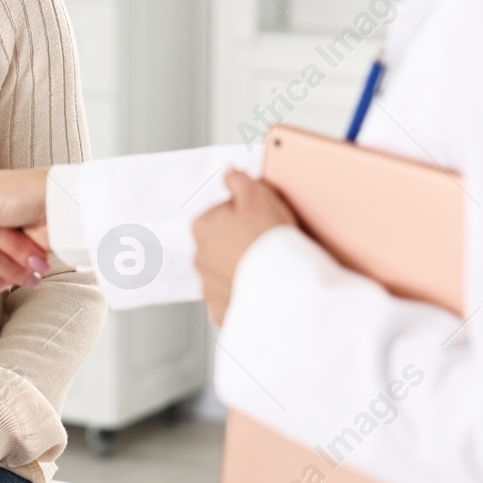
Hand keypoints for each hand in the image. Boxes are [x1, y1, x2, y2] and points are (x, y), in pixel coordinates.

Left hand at [191, 170, 298, 326]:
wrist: (284, 287)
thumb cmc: (268, 239)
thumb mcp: (256, 195)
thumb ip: (238, 179)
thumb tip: (229, 172)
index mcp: (202, 227)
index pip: (224, 212)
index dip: (248, 213)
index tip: (263, 220)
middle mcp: (198, 258)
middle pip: (224, 242)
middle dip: (242, 241)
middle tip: (267, 243)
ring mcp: (208, 286)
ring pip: (227, 271)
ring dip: (242, 268)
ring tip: (267, 266)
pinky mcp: (222, 311)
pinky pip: (233, 298)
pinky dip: (244, 294)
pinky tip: (262, 288)